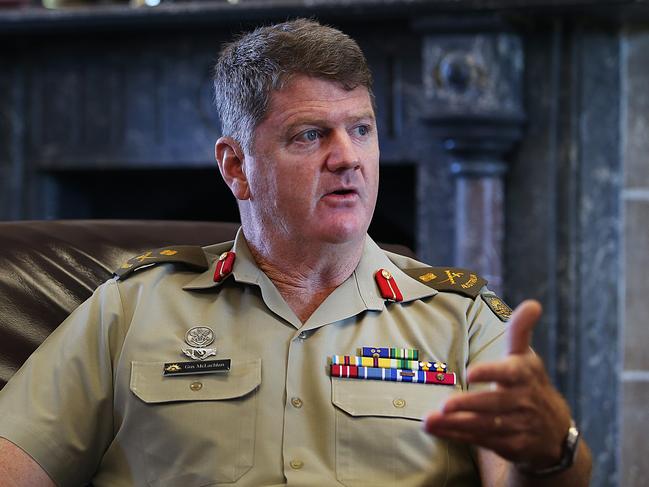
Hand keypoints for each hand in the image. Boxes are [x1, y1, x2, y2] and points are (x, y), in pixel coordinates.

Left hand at [423, 300, 571, 468]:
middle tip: (444, 404)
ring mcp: (518, 426)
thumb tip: (533, 303)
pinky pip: (481, 440)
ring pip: (485, 425)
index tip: (470, 372)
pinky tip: (436, 430)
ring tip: (430, 420)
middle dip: (468, 405)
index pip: (509, 373)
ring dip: (456, 424)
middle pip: (494, 404)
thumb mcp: (525, 358)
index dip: (491, 373)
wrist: (555, 431)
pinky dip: (457, 435)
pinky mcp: (510, 446)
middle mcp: (524, 401)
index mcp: (525, 375)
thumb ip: (521, 331)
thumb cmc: (529, 384)